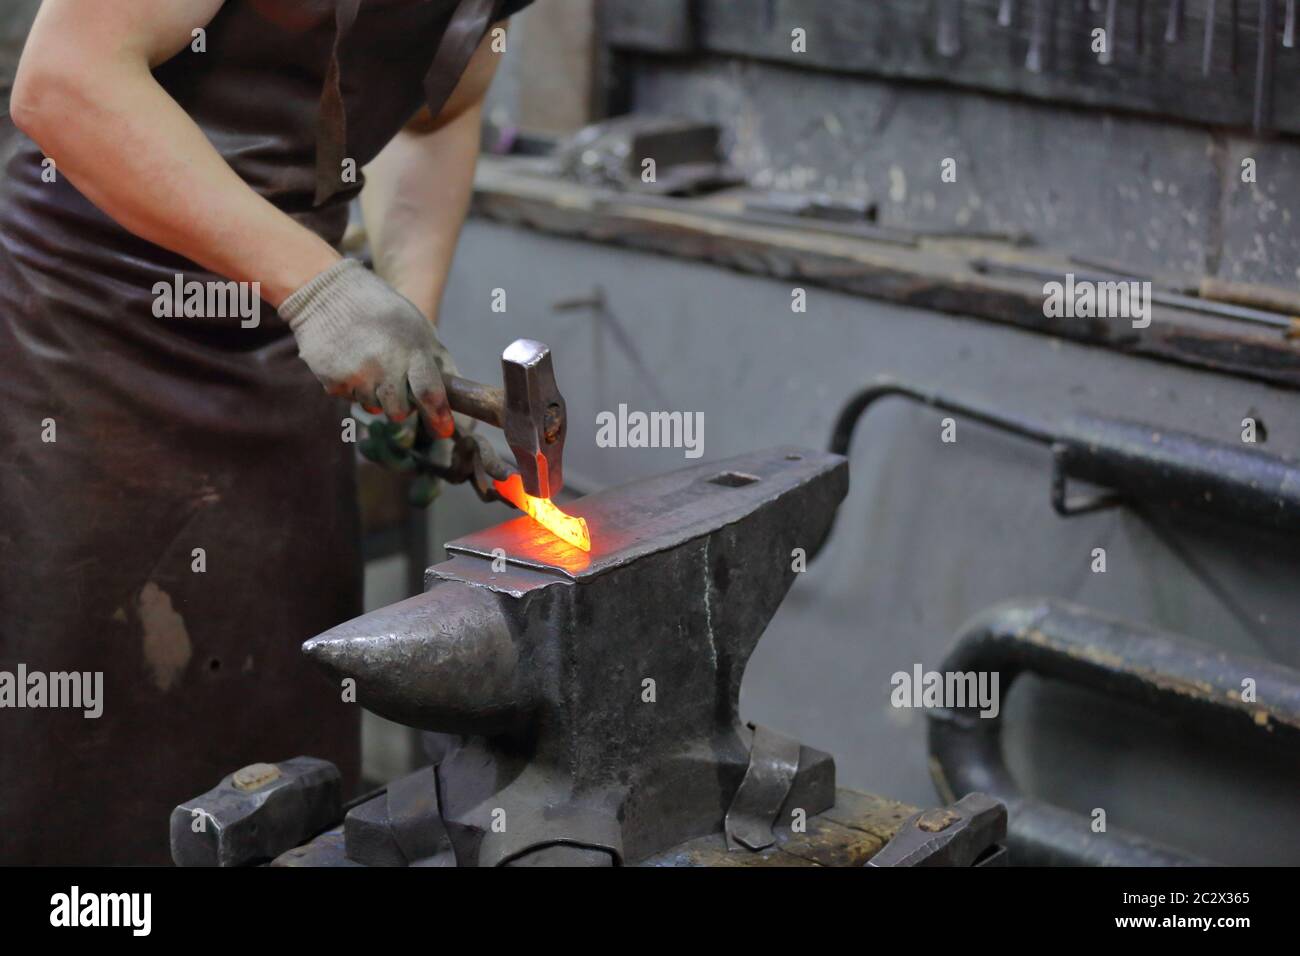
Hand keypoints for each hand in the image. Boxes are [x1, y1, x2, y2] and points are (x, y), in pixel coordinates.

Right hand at [280, 258, 455, 436]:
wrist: (328, 294)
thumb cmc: (381, 310)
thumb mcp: (417, 327)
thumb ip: (437, 359)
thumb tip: (456, 392)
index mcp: (412, 350)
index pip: (429, 392)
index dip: (438, 415)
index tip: (444, 430)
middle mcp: (386, 365)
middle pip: (399, 411)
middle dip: (400, 406)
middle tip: (394, 385)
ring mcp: (358, 375)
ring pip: (373, 408)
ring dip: (374, 394)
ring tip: (368, 363)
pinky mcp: (333, 381)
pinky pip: (349, 399)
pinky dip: (351, 386)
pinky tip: (348, 360)